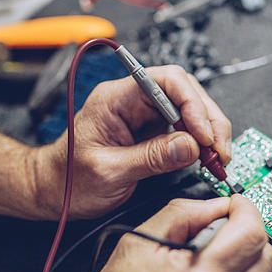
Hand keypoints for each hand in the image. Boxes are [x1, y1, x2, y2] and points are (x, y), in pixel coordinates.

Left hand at [32, 65, 231, 218]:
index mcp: (116, 98)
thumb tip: (190, 147)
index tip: (205, 134)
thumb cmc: (68, 179)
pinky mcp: (152, 132)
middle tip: (219, 150)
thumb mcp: (109, 171)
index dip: (192, 103)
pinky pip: (184, 129)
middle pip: (185, 92)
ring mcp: (144, 115)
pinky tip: (207, 157)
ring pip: (190, 109)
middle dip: (208, 119)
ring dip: (209, 131)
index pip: (165, 80)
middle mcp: (132, 101)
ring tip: (218, 157)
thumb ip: (151, 158)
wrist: (52, 190)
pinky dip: (201, 143)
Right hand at [58, 196, 271, 271]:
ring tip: (221, 265)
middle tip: (223, 236)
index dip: (246, 210)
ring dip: (252, 265)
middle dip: (248, 236)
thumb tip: (219, 205)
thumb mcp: (136, 244)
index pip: (251, 233)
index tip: (236, 208)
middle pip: (267, 256)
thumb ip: (183, 214)